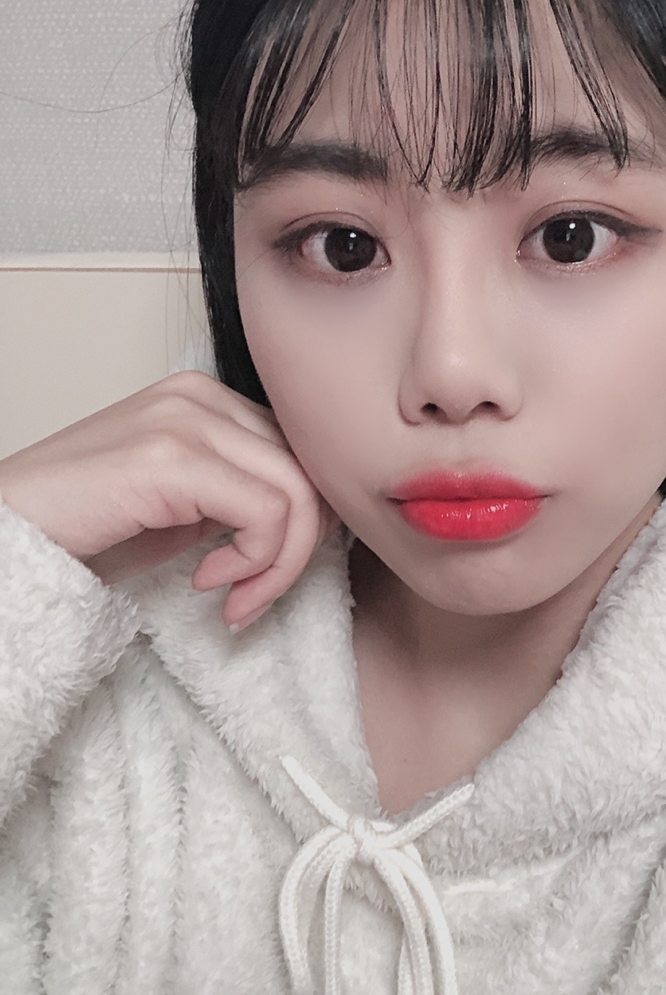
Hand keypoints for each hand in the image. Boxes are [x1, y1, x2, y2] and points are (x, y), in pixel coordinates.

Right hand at [0, 371, 337, 629]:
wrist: (7, 536)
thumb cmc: (84, 527)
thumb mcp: (181, 506)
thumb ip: (240, 497)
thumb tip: (305, 522)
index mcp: (205, 398)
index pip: (299, 453)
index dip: (302, 521)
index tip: (264, 572)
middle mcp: (200, 396)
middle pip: (306, 470)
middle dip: (298, 546)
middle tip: (253, 594)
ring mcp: (186, 420)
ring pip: (296, 492)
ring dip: (279, 563)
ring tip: (236, 597)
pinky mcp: (172, 458)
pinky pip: (265, 512)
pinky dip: (256, 562)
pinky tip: (210, 583)